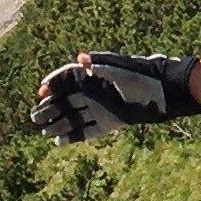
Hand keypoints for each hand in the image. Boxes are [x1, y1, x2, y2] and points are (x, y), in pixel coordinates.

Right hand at [31, 52, 200, 141]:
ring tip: (43, 131)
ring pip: (75, 117)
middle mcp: (96, 92)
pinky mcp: (111, 122)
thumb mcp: (122, 68)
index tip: (42, 91)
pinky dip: (74, 136)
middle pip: (68, 100)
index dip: (54, 83)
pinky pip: (89, 130)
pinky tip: (59, 142)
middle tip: (35, 116)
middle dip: (50, 108)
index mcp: (95, 75)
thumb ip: (100, 64)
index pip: (68, 78)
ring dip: (59, 124)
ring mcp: (102, 108)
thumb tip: (80, 58)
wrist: (166, 93)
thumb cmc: (143, 76)